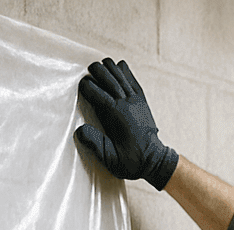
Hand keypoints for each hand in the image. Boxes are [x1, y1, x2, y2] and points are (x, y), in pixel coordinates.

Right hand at [74, 58, 177, 190]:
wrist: (154, 161)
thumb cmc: (131, 162)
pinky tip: (118, 66)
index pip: (98, 93)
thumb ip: (95, 144)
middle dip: (98, 71)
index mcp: (117, 116)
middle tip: (89, 69)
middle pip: (110, 79)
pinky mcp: (142, 101)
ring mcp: (136, 101)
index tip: (80, 85)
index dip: (88, 87)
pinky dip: (124, 72)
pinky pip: (132, 81)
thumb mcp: (110, 159)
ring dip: (110, 68)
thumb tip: (79, 130)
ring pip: (122, 76)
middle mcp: (127, 104)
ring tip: (101, 64)